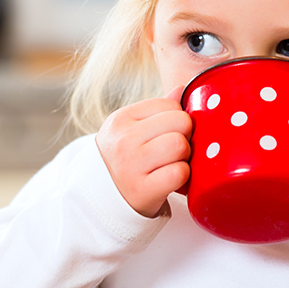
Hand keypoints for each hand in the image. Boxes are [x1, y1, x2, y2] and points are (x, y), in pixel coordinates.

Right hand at [95, 86, 191, 216]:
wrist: (103, 198)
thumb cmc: (126, 159)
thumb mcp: (132, 129)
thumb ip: (158, 110)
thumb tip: (182, 89)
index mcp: (122, 119)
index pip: (171, 104)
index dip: (178, 119)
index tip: (167, 134)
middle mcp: (123, 140)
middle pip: (180, 123)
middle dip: (185, 136)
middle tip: (174, 151)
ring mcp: (131, 165)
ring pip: (180, 145)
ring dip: (184, 157)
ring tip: (172, 163)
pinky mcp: (142, 190)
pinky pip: (179, 173)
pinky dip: (182, 177)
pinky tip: (170, 179)